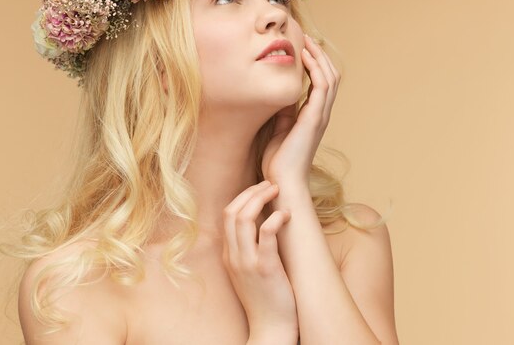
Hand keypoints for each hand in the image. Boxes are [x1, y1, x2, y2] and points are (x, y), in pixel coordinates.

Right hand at [222, 180, 297, 336]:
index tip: (260, 189)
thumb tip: (264, 222)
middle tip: (270, 184)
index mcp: (229, 255)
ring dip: (261, 198)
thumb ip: (250, 249)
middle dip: (250, 192)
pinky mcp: (265, 268)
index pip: (227, 215)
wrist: (271, 330)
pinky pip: (266, 234)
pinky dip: (275, 219)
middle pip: (232, 212)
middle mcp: (233, 256)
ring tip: (277, 191)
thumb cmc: (268, 299)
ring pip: (244, 218)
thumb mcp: (250, 272)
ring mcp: (247, 262)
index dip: (243, 197)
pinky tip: (286, 214)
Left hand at [262, 34, 340, 186]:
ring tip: (307, 41)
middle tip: (306, 38)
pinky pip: (322, 86)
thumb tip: (281, 96)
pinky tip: (305, 57)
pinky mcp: (315, 118)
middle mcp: (321, 113)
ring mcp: (320, 115)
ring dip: (319, 57)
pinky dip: (316, 68)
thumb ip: (284, 113)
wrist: (282, 181)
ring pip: (330, 77)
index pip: (321, 83)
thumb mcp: (279, 130)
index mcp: (314, 116)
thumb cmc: (278, 161)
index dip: (315, 64)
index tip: (302, 48)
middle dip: (320, 55)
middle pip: (331, 76)